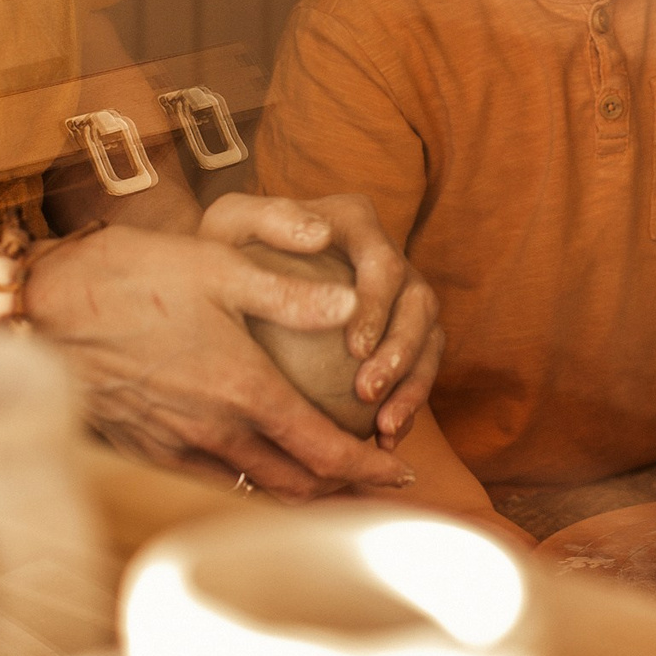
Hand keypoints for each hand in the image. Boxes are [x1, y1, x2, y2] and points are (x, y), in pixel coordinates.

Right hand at [21, 222, 419, 499]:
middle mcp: (215, 432)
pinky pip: (205, 481)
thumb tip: (354, 299)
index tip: (401, 469)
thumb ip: (291, 288)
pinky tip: (247, 461)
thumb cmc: (129, 275)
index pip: (327, 451)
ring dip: (293, 489)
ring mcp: (174, 447)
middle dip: (343, 487)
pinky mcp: (140, 449)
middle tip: (372, 478)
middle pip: (297, 485)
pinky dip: (240, 482)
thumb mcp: (217, 264)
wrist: (39, 308)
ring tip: (321, 476)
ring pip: (251, 489)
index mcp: (245, 390)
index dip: (371, 466)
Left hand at [196, 192, 441, 448]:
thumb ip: (269, 217)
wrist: (228, 278)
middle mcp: (387, 256)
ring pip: (429, 338)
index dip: (378, 307)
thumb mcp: (232, 223)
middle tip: (368, 392)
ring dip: (413, 384)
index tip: (354, 349)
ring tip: (385, 427)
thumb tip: (321, 235)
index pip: (383, 263)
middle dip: (401, 351)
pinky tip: (384, 438)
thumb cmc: (226, 251)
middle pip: (419, 302)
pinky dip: (407, 402)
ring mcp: (399, 296)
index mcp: (356, 222)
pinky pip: (419, 369)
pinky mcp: (400, 334)